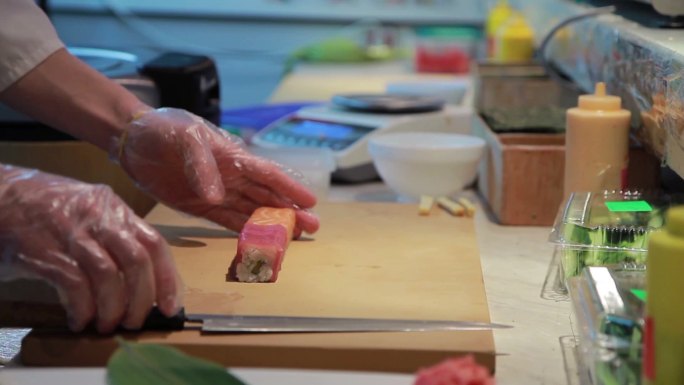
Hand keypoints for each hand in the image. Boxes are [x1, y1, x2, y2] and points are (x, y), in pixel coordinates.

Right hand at [0, 165, 181, 332]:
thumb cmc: (42, 206)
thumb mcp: (87, 208)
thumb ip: (114, 233)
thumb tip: (141, 275)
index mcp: (112, 207)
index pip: (154, 242)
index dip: (168, 278)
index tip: (171, 305)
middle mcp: (96, 216)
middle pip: (137, 261)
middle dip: (142, 299)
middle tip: (135, 321)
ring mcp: (70, 232)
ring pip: (108, 275)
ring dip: (112, 308)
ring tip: (107, 324)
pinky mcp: (44, 250)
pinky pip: (75, 285)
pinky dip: (82, 308)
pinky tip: (80, 320)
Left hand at [113, 108, 319, 235]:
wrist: (133, 140)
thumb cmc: (163, 129)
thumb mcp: (184, 138)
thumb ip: (202, 166)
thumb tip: (217, 196)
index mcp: (233, 156)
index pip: (268, 174)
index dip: (290, 188)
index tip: (311, 202)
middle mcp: (232, 177)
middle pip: (267, 196)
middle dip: (290, 211)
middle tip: (313, 227)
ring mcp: (218, 193)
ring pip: (252, 211)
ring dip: (273, 224)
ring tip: (296, 237)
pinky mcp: (201, 207)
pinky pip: (228, 221)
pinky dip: (245, 231)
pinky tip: (261, 241)